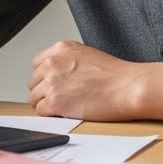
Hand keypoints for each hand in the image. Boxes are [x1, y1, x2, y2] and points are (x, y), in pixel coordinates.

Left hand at [27, 40, 145, 121]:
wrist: (129, 87)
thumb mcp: (86, 55)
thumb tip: (54, 75)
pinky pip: (41, 111)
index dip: (46, 77)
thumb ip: (66, 61)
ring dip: (47, 103)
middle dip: (45, 90)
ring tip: (66, 107)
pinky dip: (51, 114)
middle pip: (33, 81)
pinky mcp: (54, 102)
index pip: (37, 64)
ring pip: (34, 97)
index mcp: (60, 49)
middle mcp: (52, 63)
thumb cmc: (116, 75)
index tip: (56, 84)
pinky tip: (66, 113)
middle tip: (63, 98)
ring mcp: (51, 82)